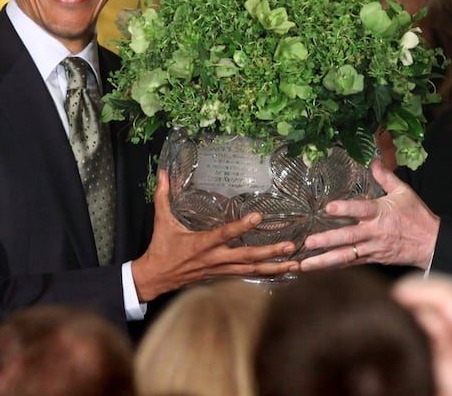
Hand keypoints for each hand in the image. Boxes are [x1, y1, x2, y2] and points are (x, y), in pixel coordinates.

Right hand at [131, 170, 298, 300]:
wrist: (156, 278)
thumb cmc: (161, 248)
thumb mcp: (161, 221)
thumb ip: (163, 196)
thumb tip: (163, 173)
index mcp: (201, 244)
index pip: (224, 234)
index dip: (241, 227)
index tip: (258, 217)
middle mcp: (214, 258)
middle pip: (246, 257)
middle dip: (269, 252)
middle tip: (290, 247)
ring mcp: (220, 269)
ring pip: (251, 270)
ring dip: (274, 267)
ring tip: (295, 264)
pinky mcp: (222, 276)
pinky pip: (247, 275)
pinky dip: (265, 274)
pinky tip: (281, 272)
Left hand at [299, 160, 439, 270]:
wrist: (431, 243)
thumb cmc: (418, 217)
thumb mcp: (404, 192)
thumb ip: (386, 177)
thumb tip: (375, 162)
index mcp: (381, 213)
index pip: (361, 209)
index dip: (345, 209)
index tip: (329, 208)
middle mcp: (375, 232)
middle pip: (348, 237)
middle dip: (327, 240)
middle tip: (309, 243)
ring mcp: (374, 248)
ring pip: (347, 255)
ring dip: (325, 260)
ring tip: (306, 264)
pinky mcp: (374, 259)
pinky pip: (353, 263)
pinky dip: (336, 266)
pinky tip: (321, 268)